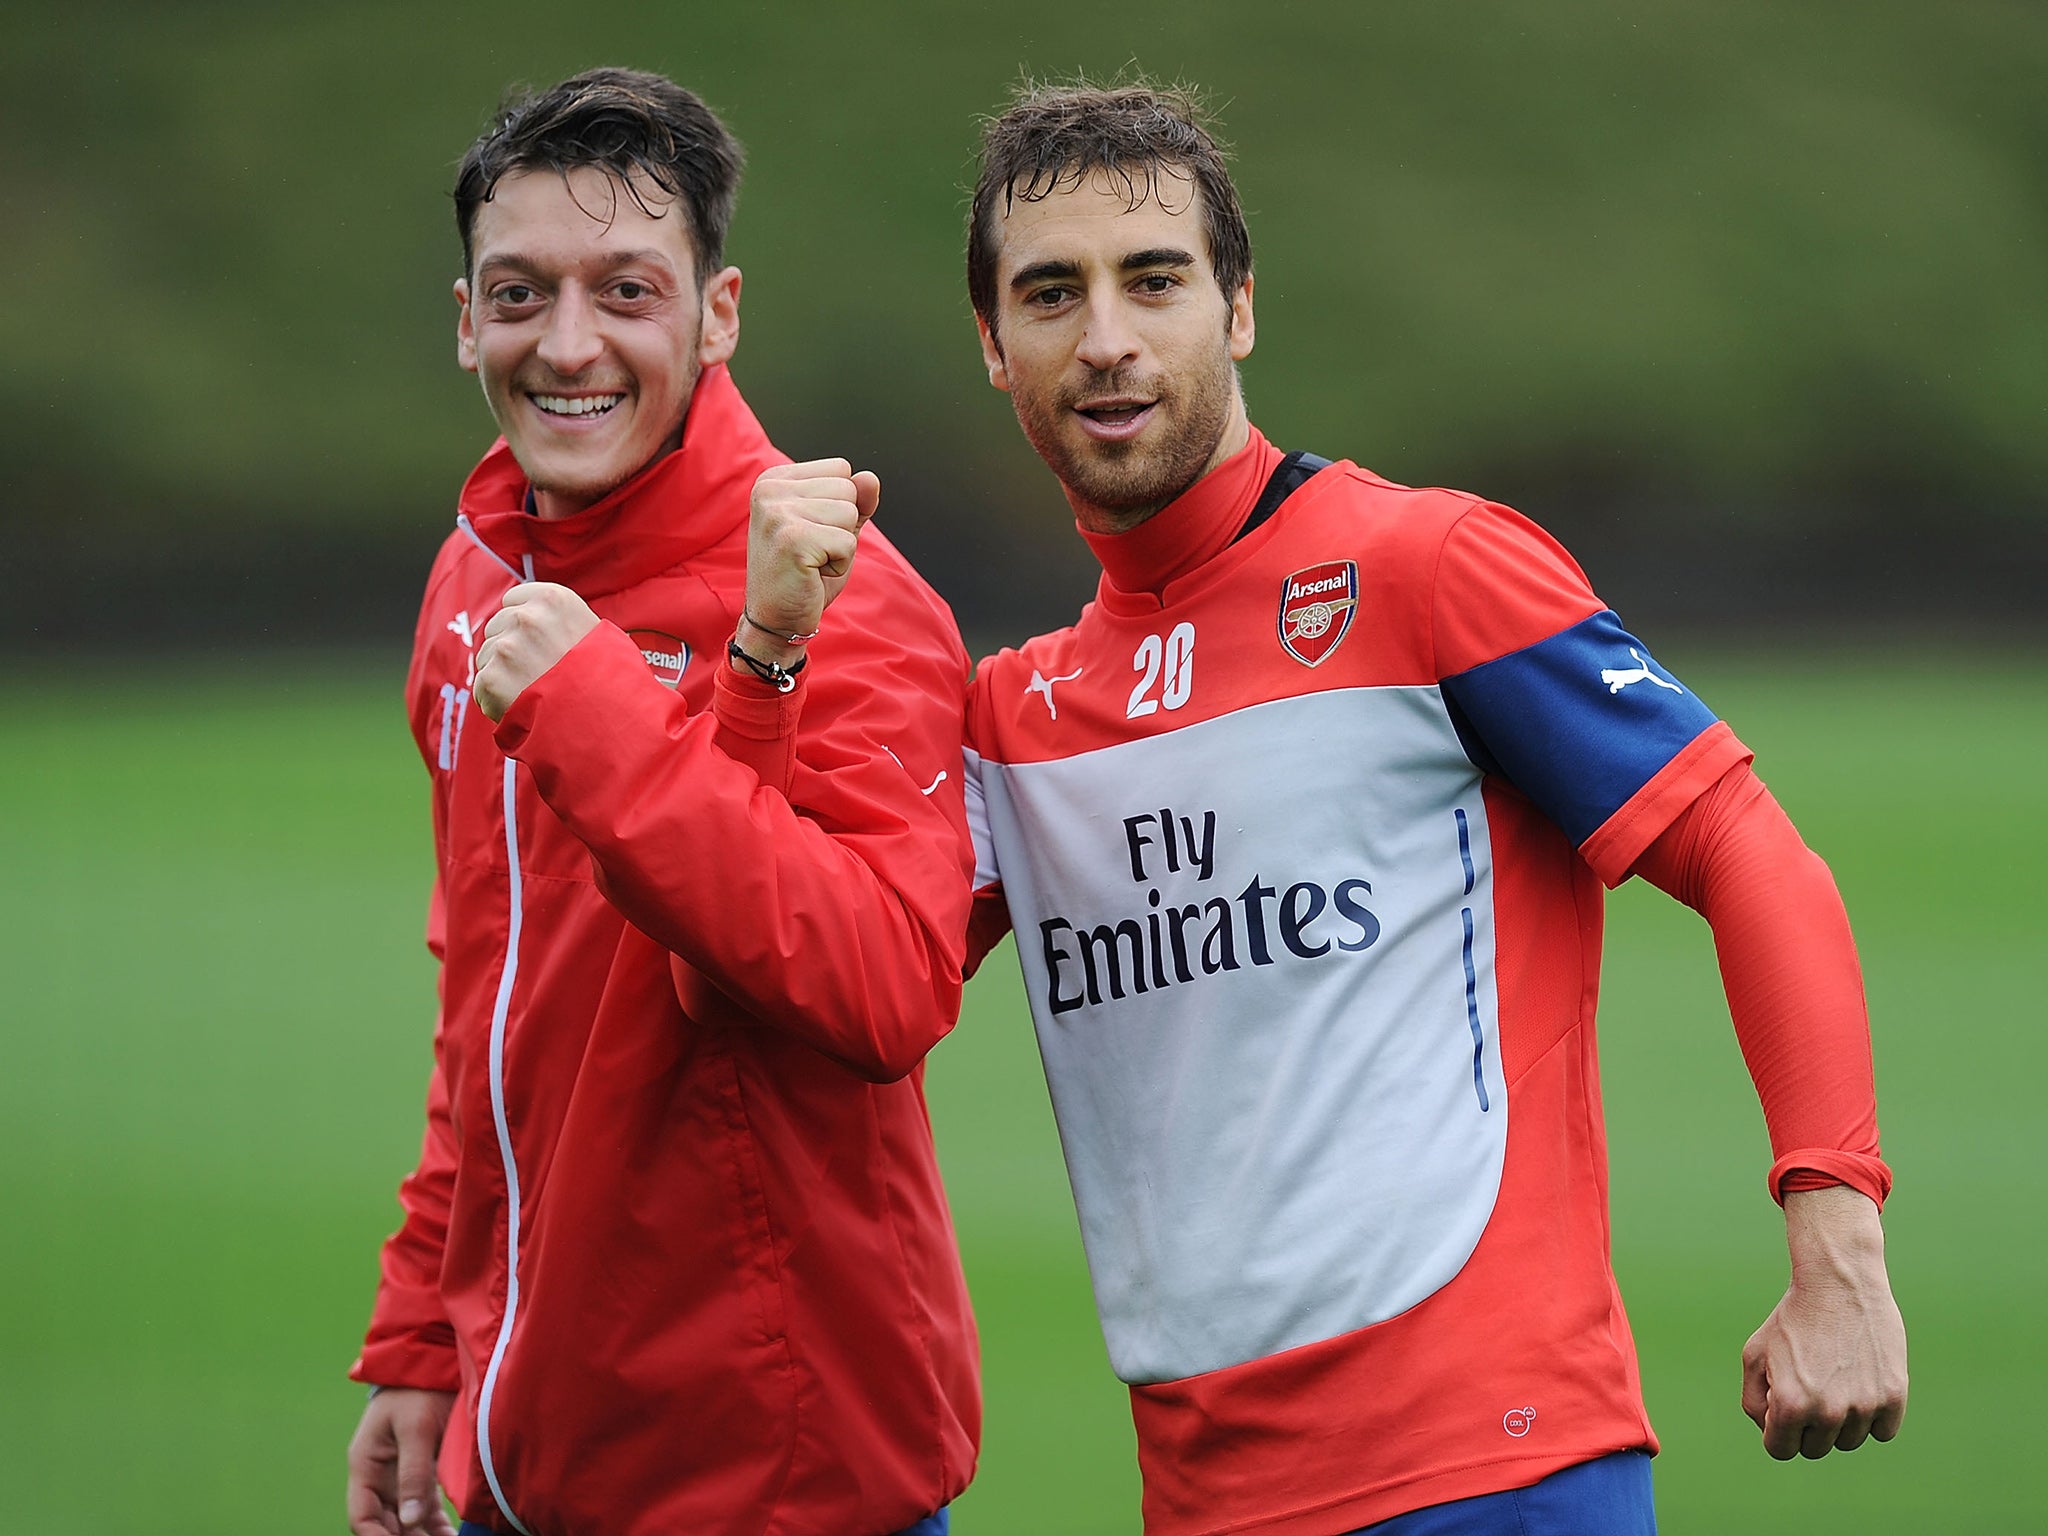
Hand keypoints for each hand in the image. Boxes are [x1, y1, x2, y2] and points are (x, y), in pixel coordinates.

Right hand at [346, 1387, 457, 1535]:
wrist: (438, 1358)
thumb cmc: (420, 1388)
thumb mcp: (415, 1427)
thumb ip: (412, 1473)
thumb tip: (411, 1520)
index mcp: (366, 1463)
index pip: (362, 1516)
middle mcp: (380, 1473)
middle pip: (385, 1522)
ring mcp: (401, 1472)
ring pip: (407, 1517)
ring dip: (421, 1535)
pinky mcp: (424, 1467)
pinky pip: (425, 1504)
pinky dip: (435, 1523)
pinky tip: (448, 1535)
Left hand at [474, 581, 600, 719]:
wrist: (602, 718)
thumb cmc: (606, 679)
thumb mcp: (594, 632)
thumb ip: (559, 619)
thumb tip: (533, 616)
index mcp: (552, 599)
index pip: (513, 600)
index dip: (524, 624)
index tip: (537, 643)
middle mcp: (527, 617)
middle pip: (497, 627)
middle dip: (511, 648)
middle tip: (536, 672)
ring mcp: (507, 647)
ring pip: (486, 656)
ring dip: (502, 674)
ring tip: (532, 692)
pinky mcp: (492, 678)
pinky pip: (482, 686)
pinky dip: (495, 700)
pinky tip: (520, 707)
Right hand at [740, 459, 879, 669]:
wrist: (777, 618)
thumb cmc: (805, 573)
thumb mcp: (834, 528)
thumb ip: (855, 500)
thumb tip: (870, 478)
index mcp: (775, 479)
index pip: (840, 469)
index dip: (840, 505)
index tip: (812, 531)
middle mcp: (770, 490)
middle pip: (847, 488)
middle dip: (842, 525)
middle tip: (812, 550)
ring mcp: (778, 513)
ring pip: (850, 513)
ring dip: (842, 545)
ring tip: (812, 561)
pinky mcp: (792, 539)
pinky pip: (848, 542)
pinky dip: (840, 564)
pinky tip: (812, 573)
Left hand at [1742, 1185, 1907, 1458]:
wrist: (1838, 1284)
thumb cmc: (1792, 1321)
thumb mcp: (1755, 1356)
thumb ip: (1755, 1402)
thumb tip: (1773, 1431)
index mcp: (1791, 1404)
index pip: (1780, 1450)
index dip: (1777, 1429)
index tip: (1782, 1405)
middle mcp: (1829, 1412)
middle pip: (1815, 1449)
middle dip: (1807, 1424)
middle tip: (1809, 1386)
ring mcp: (1864, 1407)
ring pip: (1849, 1441)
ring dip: (1840, 1420)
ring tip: (1834, 1379)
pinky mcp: (1893, 1397)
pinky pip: (1883, 1431)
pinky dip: (1872, 1415)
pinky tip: (1860, 1383)